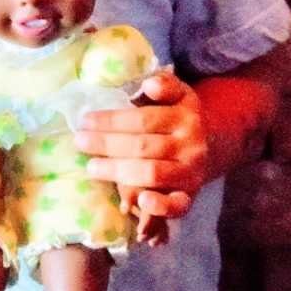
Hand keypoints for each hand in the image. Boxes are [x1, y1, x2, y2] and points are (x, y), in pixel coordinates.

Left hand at [75, 71, 209, 230]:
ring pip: (152, 173)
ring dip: (118, 171)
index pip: (144, 120)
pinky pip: (177, 206)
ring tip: (92, 167)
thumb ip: (165, 86)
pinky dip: (159, 206)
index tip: (85, 120)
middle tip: (80, 142)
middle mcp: (191, 145)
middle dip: (107, 144)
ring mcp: (191, 173)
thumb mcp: (179, 95)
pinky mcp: (189, 197)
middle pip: (143, 146)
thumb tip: (149, 84)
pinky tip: (139, 201)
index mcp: (186, 117)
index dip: (112, 121)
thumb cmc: (179, 118)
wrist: (211, 147)